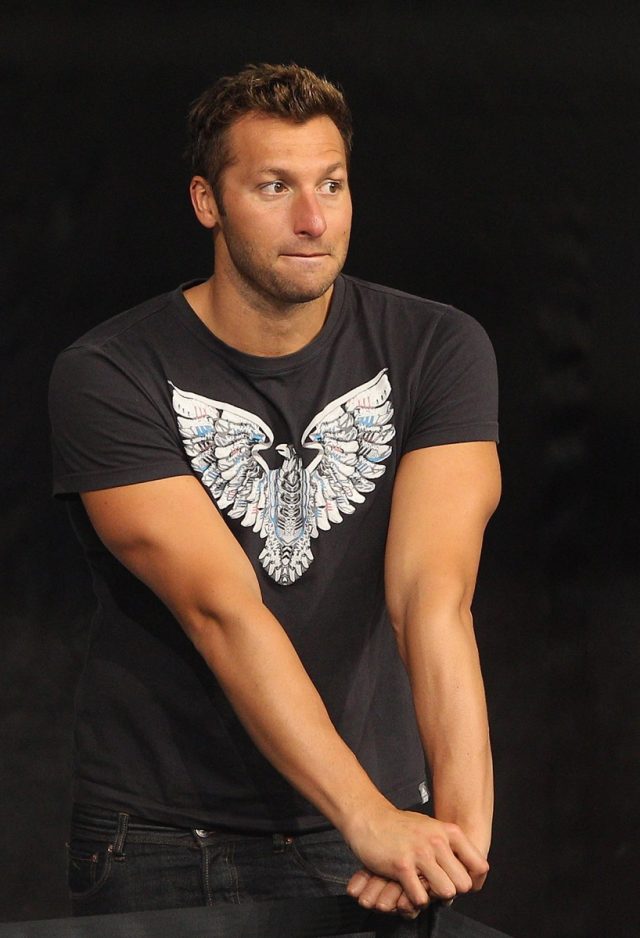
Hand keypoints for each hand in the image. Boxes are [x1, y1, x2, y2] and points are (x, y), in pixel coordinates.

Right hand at [345, 806, 488, 909]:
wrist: (369, 817)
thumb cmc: (399, 825)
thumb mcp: (431, 827)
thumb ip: (448, 844)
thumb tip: (465, 866)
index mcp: (448, 832)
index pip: (479, 865)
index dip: (471, 878)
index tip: (458, 880)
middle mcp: (438, 841)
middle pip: (464, 884)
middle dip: (451, 889)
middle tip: (436, 886)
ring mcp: (420, 853)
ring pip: (446, 891)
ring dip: (434, 896)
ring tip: (422, 887)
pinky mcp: (402, 865)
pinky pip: (420, 897)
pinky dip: (414, 899)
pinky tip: (407, 888)